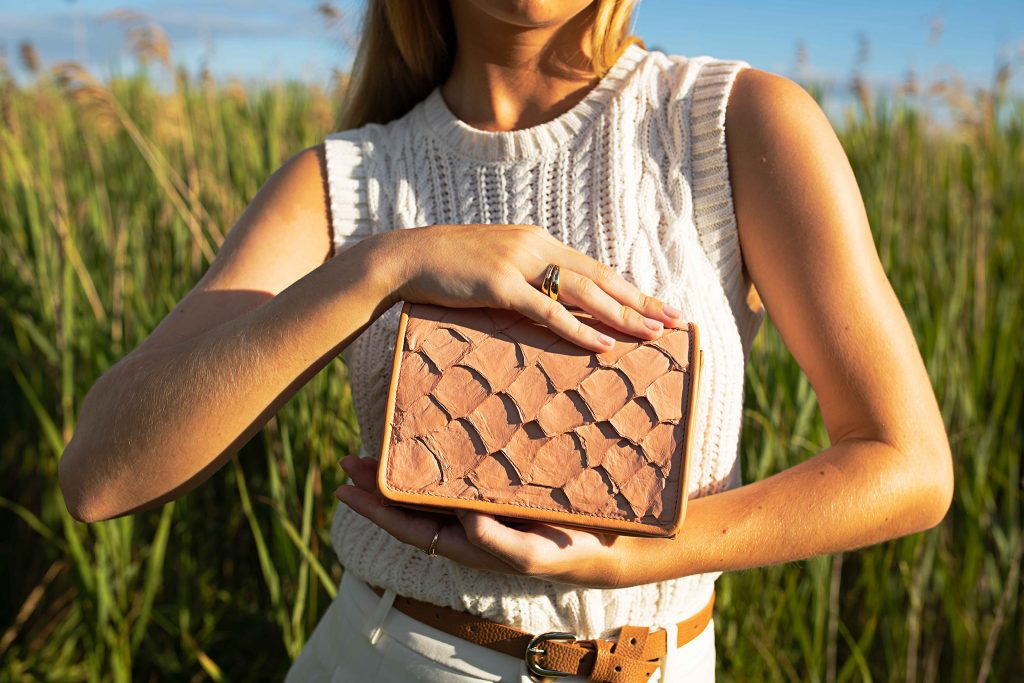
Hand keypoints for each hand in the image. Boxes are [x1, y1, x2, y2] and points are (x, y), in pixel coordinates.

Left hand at [335, 454, 635, 588]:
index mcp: (466, 542)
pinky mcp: (501, 484)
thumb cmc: (566, 552)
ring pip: (432, 485)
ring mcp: (483, 502)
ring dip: (405, 467)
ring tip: (381, 441)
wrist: (606, 543)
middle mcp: (467, 522)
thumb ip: (494, 541)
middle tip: (350, 457)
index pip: (407, 526)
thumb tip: (458, 516)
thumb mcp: (529, 554)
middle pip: (412, 503)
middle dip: (380, 483)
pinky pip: (462, 469)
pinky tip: (437, 434)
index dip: (374, 508)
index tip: (343, 486)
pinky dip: (443, 454)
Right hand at [381, 224, 683, 351]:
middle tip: (675, 320)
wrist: (408, 257)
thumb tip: (550, 301)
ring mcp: (519, 264)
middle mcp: (536, 247)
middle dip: (641, 300)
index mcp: (538, 241)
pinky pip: (548, 311)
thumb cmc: (449, 267)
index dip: (630, 288)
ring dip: (622, 314)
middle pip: (600, 278)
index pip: (594, 268)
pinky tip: (605, 344)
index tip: (659, 304)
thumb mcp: (494, 265)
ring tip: (653, 333)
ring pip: (583, 292)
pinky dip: (579, 328)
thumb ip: (525, 277)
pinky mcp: (500, 285)